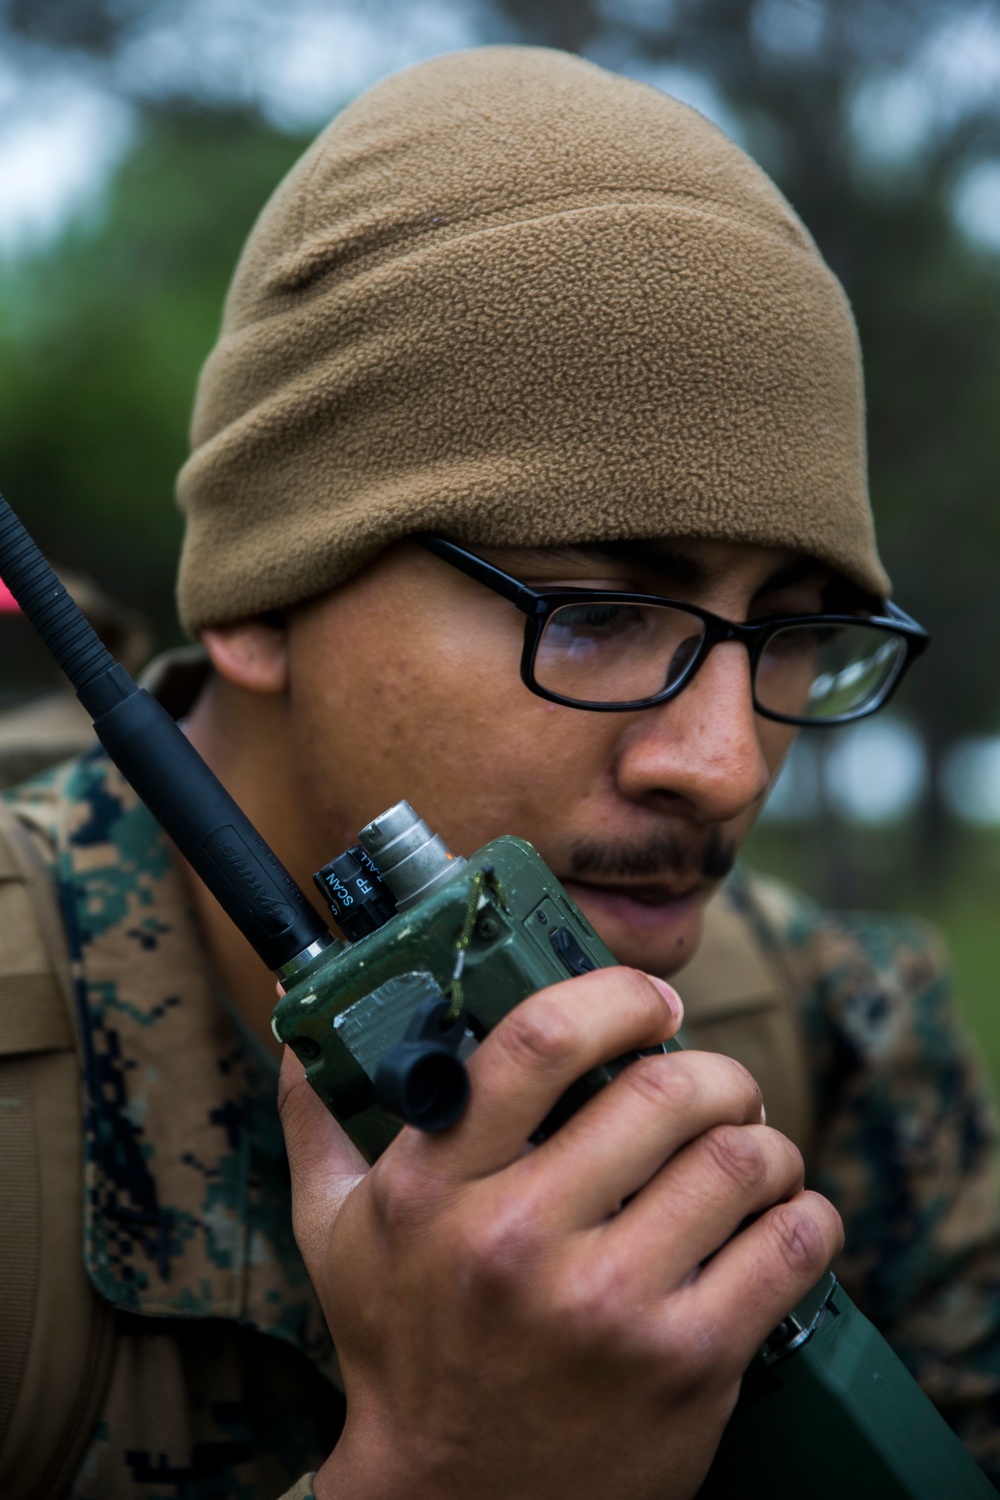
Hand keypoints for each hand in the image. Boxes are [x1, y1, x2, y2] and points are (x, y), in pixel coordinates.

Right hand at [278, 968, 842, 1499]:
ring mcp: (608, 1307)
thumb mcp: (335, 1235)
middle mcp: (518, 1239)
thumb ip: (319, 1122)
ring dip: (765, 1138)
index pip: (537, 1042)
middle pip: (663, 1091)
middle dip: (710, 1070)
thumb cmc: (404, 1351)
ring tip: (751, 1148)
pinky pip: (790, 1248)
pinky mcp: (686, 1367)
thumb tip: (305, 1030)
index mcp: (435, 1187)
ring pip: (740, 1160)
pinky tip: (785, 1214)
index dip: (614, 996)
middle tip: (711, 1086)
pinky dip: (806, 1213)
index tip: (649, 1001)